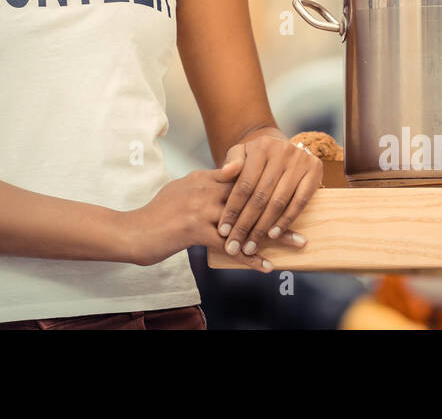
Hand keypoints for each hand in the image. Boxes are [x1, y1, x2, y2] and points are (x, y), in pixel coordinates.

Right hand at [127, 159, 302, 272]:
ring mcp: (200, 208)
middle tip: (308, 214)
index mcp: (203, 177)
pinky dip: (251, 258)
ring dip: (276, 235)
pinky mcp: (194, 230)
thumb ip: (206, 184)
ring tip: (299, 243)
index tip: (295, 185)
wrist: (133, 232)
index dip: (270, 181)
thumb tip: (226, 179)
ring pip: (247, 221)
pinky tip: (267, 266)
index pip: (244, 175)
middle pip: (253, 195)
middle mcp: (204, 188)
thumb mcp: (182, 190)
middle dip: (282, 206)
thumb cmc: (158, 214)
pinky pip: (230, 246)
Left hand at [217, 137, 320, 257]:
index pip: (244, 184)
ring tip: (251, 245)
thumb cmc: (256, 156)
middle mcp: (282, 152)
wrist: (283, 147)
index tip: (223, 230)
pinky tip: (273, 235)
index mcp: (261, 147)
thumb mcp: (241, 152)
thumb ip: (232, 162)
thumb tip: (225, 172)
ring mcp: (300, 161)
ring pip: (278, 202)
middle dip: (245, 224)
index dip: (233, 209)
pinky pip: (299, 203)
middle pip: (260, 196)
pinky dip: (285, 221)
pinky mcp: (315, 172)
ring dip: (263, 228)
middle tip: (235, 245)